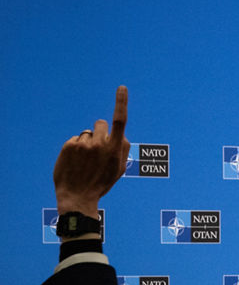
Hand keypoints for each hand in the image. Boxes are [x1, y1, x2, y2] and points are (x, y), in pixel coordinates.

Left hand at [54, 85, 129, 214]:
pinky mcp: (69, 146)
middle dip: (99, 131)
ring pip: (87, 133)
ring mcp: (84, 144)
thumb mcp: (119, 169)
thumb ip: (123, 149)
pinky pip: (75, 139)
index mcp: (115, 148)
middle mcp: (100, 143)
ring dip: (87, 143)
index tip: (122, 88)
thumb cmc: (101, 183)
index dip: (121, 102)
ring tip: (84, 161)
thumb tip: (119, 133)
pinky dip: (75, 148)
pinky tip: (75, 162)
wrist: (77, 197)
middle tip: (96, 149)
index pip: (120, 120)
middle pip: (101, 124)